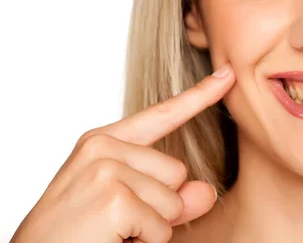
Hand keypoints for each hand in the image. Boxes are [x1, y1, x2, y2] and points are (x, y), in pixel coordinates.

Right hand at [10, 64, 234, 242]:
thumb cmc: (75, 234)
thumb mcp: (126, 207)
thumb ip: (170, 197)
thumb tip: (206, 192)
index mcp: (103, 142)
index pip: (162, 114)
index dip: (199, 96)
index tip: (227, 75)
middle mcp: (103, 147)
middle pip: (177, 172)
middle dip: (158, 207)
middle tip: (117, 221)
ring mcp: (107, 169)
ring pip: (173, 201)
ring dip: (151, 228)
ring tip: (111, 231)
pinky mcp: (114, 198)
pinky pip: (162, 226)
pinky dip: (144, 242)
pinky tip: (112, 240)